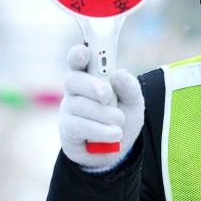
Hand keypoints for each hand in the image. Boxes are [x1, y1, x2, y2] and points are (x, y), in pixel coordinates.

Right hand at [58, 45, 143, 171]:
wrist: (116, 149)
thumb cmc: (121, 118)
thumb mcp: (134, 102)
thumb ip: (129, 87)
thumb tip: (118, 75)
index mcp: (90, 77)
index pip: (79, 61)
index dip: (78, 54)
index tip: (83, 51)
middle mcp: (75, 91)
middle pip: (73, 80)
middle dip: (91, 85)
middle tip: (107, 95)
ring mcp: (68, 110)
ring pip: (79, 105)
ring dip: (104, 115)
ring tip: (120, 122)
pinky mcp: (67, 130)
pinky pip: (78, 126)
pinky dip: (100, 131)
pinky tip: (115, 135)